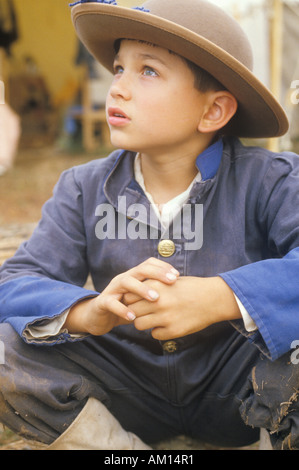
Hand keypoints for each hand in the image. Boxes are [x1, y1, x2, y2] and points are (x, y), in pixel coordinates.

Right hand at [64, 258, 179, 335]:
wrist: (98, 316)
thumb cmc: (125, 306)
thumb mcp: (141, 299)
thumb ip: (155, 293)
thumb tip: (179, 291)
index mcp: (133, 276)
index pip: (148, 264)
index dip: (163, 267)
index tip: (177, 276)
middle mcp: (123, 278)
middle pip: (140, 269)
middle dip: (157, 273)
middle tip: (172, 281)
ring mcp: (112, 289)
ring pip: (126, 282)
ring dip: (142, 289)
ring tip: (155, 298)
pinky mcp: (103, 302)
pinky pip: (112, 303)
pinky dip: (122, 310)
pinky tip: (133, 317)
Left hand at [127, 276, 241, 339]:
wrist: (213, 298)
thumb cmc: (190, 287)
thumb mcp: (168, 280)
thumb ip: (150, 286)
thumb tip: (132, 294)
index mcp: (155, 286)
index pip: (128, 296)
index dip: (132, 299)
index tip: (138, 300)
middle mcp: (157, 302)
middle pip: (131, 311)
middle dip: (135, 312)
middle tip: (144, 311)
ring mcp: (165, 318)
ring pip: (139, 325)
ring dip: (144, 322)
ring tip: (154, 318)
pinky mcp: (173, 331)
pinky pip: (155, 334)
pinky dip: (158, 331)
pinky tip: (166, 325)